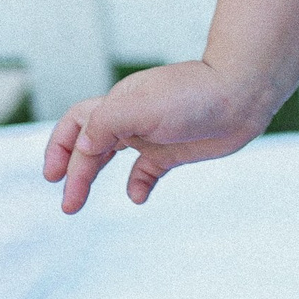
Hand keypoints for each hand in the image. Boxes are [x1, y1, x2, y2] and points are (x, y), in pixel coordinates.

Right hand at [43, 61, 276, 212]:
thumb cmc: (192, 95)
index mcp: (118, 104)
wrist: (244, 94)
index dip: (60, 149)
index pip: (76, 126)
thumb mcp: (138, 107)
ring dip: (92, 179)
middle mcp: (131, 119)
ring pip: (112, 159)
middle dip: (73, 173)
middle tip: (69, 204)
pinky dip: (137, 186)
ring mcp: (153, 136)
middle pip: (88, 146)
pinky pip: (146, 172)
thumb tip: (82, 150)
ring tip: (76, 204)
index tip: (54, 177)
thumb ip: (103, 125)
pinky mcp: (175, 152)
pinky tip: (138, 197)